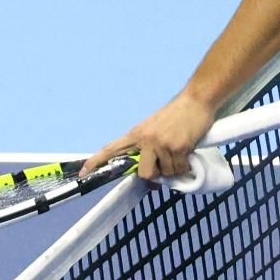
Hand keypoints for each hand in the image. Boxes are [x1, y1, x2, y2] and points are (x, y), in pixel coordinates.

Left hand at [82, 92, 213, 181]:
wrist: (196, 100)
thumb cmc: (176, 115)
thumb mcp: (154, 128)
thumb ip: (148, 150)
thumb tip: (151, 179)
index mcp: (136, 133)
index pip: (111, 149)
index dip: (96, 161)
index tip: (83, 172)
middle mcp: (146, 139)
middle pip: (144, 173)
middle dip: (155, 175)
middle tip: (165, 164)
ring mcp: (161, 144)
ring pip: (165, 173)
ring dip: (174, 168)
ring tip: (179, 152)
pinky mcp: (178, 147)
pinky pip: (179, 169)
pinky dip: (185, 166)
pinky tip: (187, 153)